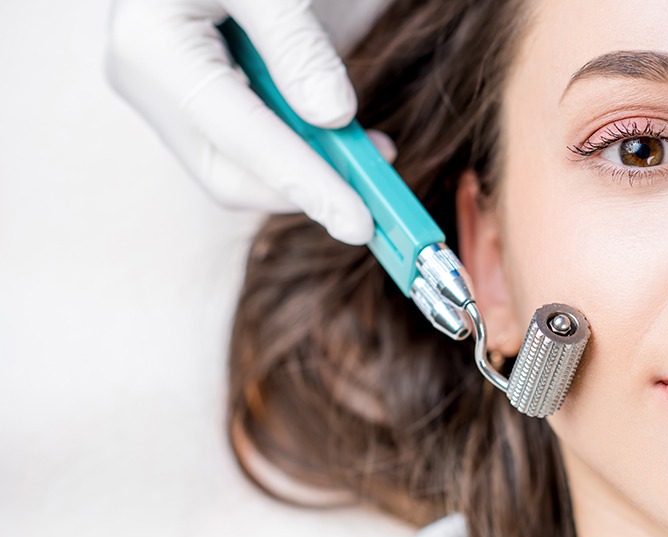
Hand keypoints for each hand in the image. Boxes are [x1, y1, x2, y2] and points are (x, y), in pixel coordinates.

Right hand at [106, 0, 391, 244]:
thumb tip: (333, 118)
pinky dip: (302, 151)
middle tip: (378, 196)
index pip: (240, 137)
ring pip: (241, 168)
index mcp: (153, 47)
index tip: (361, 221)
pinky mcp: (198, 97)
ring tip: (372, 153)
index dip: (305, 183)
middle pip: (230, 173)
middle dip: (306, 189)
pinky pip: (250, 145)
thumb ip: (298, 45)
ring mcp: (170, 94)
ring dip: (310, 173)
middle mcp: (150, 81)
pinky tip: (346, 139)